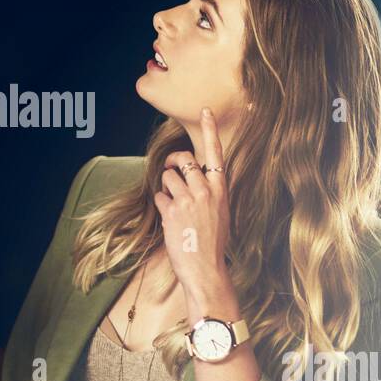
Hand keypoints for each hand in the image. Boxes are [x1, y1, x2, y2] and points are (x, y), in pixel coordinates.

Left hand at [153, 107, 231, 306]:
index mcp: (221, 190)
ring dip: (165, 187)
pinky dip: (160, 204)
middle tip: (169, 169)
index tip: (205, 110)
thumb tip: (193, 178)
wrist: (206, 269)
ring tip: (173, 204)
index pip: (216, 154)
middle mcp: (205, 191)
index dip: (210, 130)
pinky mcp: (171, 212)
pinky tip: (169, 219)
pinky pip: (159, 196)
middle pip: (183, 159)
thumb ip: (209, 193)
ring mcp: (188, 201)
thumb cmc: (213, 244)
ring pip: (167, 177)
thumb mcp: (220, 214)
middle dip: (172, 160)